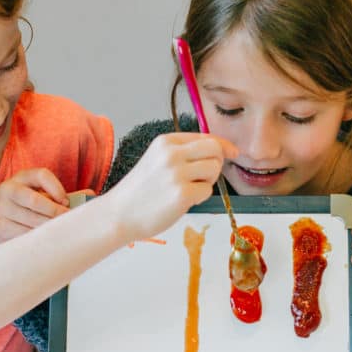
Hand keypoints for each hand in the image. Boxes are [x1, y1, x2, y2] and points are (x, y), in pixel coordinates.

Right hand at [0, 168, 70, 245]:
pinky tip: (45, 240)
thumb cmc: (29, 209)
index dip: (57, 188)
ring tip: (60, 232)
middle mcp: (8, 189)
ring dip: (48, 227)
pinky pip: (22, 233)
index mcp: (21, 177)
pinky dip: (37, 237)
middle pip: (35, 200)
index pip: (41, 175)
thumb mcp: (41, 197)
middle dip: (54, 212)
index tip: (66, 202)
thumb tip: (85, 197)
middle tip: (68, 222)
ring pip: (29, 218)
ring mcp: (0, 208)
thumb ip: (59, 197)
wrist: (2, 225)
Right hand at [105, 132, 238, 240]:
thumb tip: (220, 151)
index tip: (233, 152)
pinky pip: (207, 191)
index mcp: (166, 141)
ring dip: (208, 182)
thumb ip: (184, 152)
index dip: (223, 145)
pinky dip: (200, 198)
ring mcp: (177, 174)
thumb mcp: (157, 160)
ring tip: (189, 190)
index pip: (206, 137)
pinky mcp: (181, 194)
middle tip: (205, 177)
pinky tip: (182, 201)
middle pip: (215, 150)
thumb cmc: (140, 191)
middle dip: (217, 163)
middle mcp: (172, 153)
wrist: (118, 214)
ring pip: (214, 169)